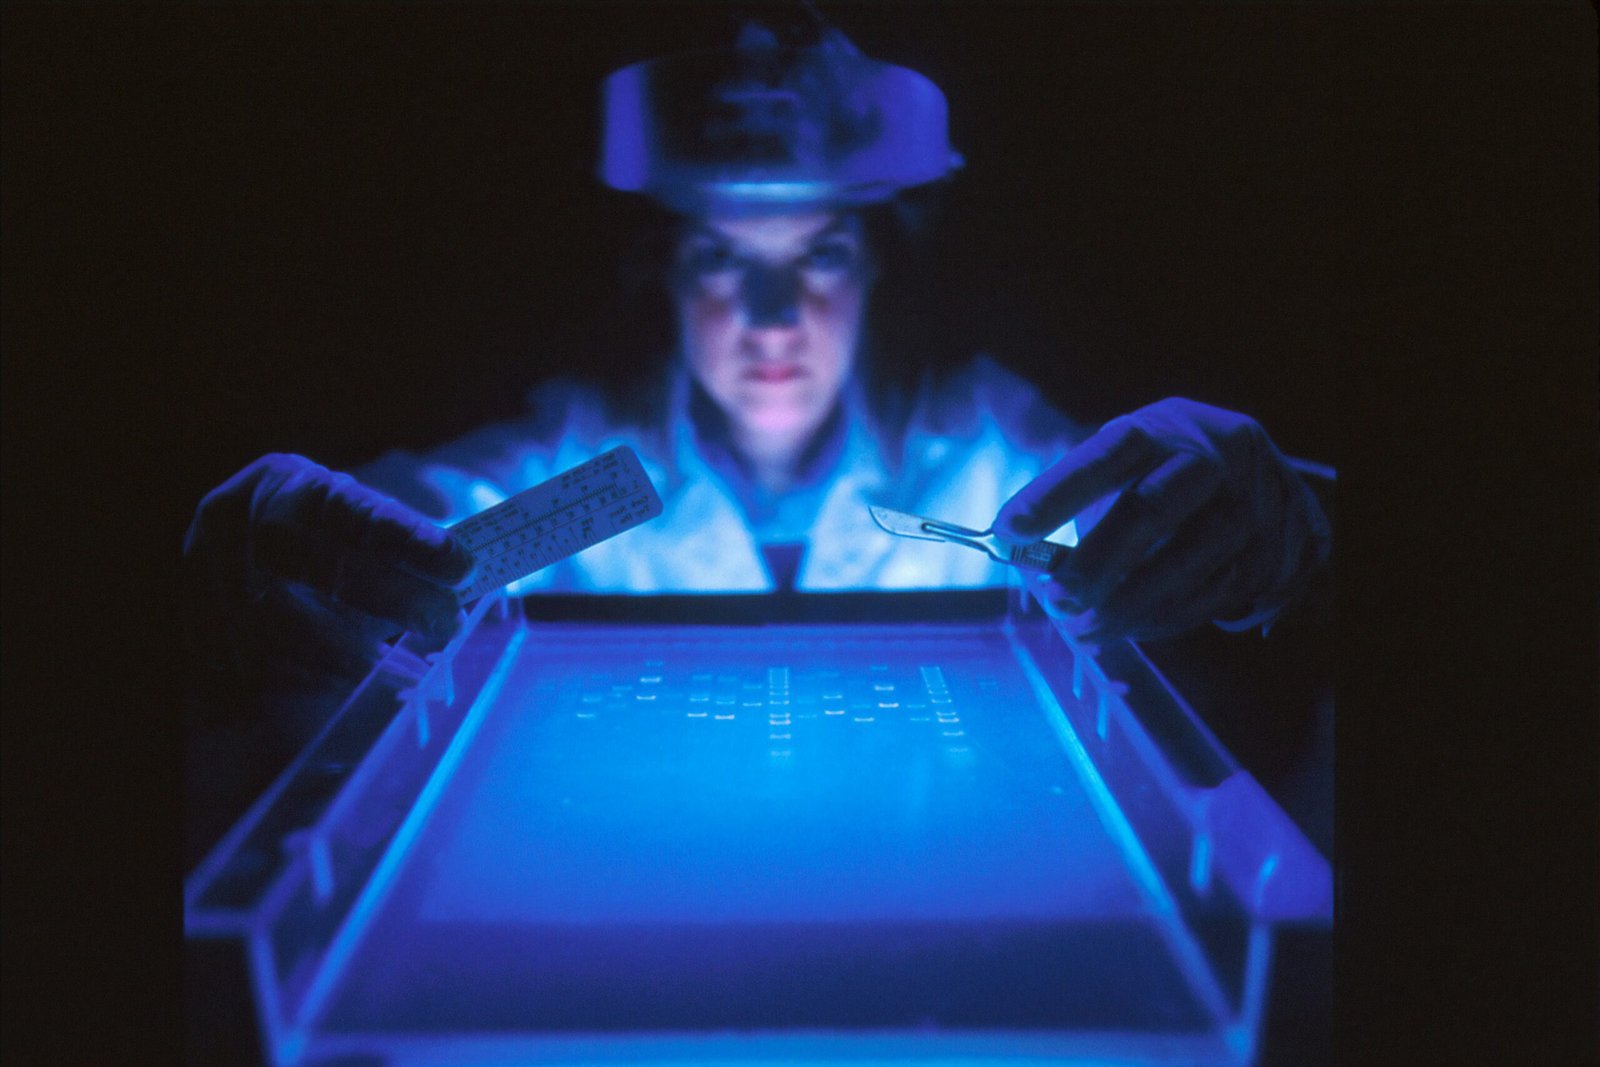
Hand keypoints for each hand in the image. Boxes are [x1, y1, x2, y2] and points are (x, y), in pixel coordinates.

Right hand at [184, 454, 475, 689]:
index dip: (410, 540)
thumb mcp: (355, 525)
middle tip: (446, 622)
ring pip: (286, 628)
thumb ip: (405, 551)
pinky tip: (362, 689)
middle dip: (394, 600)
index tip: (463, 565)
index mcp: (284, 484)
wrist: (239, 552)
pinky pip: (261, 668)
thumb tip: (470, 584)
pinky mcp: (198, 632)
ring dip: (359, 657)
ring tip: (413, 670)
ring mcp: (207, 580)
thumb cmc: (322, 540)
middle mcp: (235, 524)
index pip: (354, 511)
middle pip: (321, 568)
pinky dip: (317, 683)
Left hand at [995, 398, 1329, 640]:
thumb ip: (1078, 508)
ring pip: (1190, 560)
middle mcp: (1215, 454)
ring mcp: (1256, 499)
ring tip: (1086, 628)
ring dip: (1130, 605)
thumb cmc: (1164, 476)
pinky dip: (1168, 617)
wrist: (1265, 479)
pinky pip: (1218, 593)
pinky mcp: (1282, 545)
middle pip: (1151, 509)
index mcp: (1162, 427)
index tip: (1008, 531)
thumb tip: (1025, 558)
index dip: (1055, 493)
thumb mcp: (1124, 471)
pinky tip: (1134, 626)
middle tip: (1058, 602)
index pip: (1104, 455)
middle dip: (1097, 563)